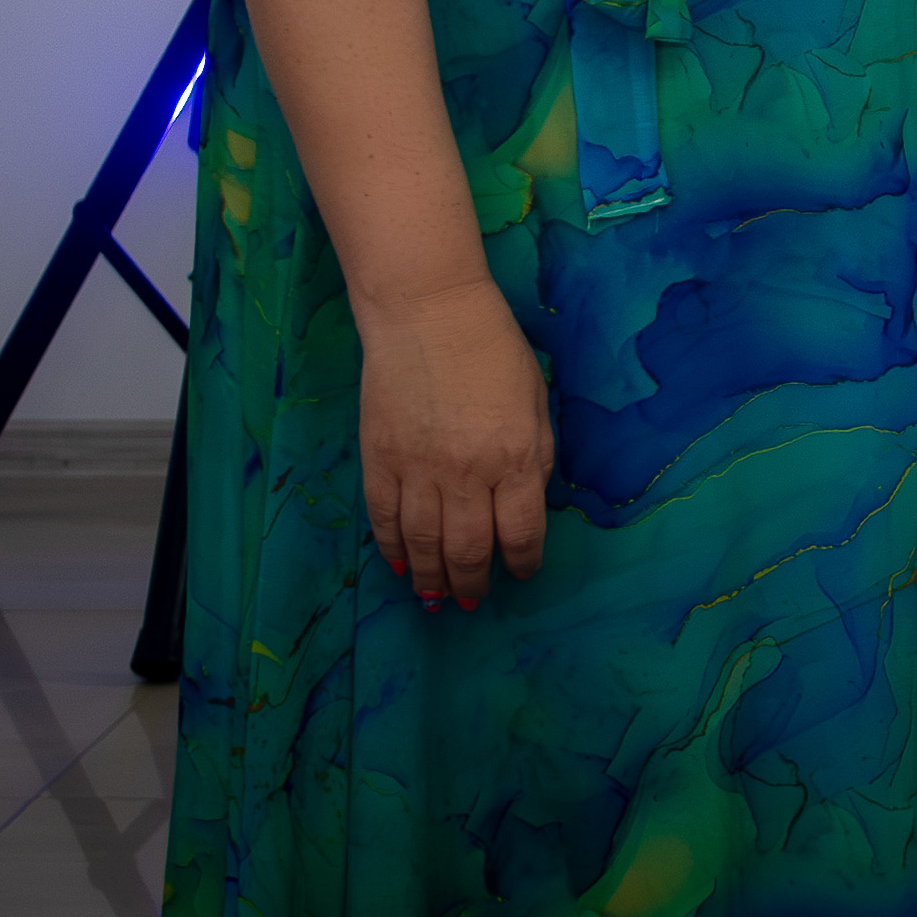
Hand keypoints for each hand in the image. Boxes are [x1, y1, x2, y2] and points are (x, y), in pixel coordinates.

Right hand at [354, 277, 553, 608]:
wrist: (429, 314)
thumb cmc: (494, 351)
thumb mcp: (536, 404)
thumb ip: (533, 457)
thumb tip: (524, 505)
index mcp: (516, 458)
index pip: (521, 533)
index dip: (521, 562)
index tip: (521, 573)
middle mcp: (469, 473)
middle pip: (469, 549)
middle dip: (473, 583)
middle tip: (474, 601)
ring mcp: (419, 469)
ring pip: (424, 544)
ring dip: (432, 579)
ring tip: (438, 600)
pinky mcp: (380, 460)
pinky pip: (385, 519)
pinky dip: (392, 549)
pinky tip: (402, 568)